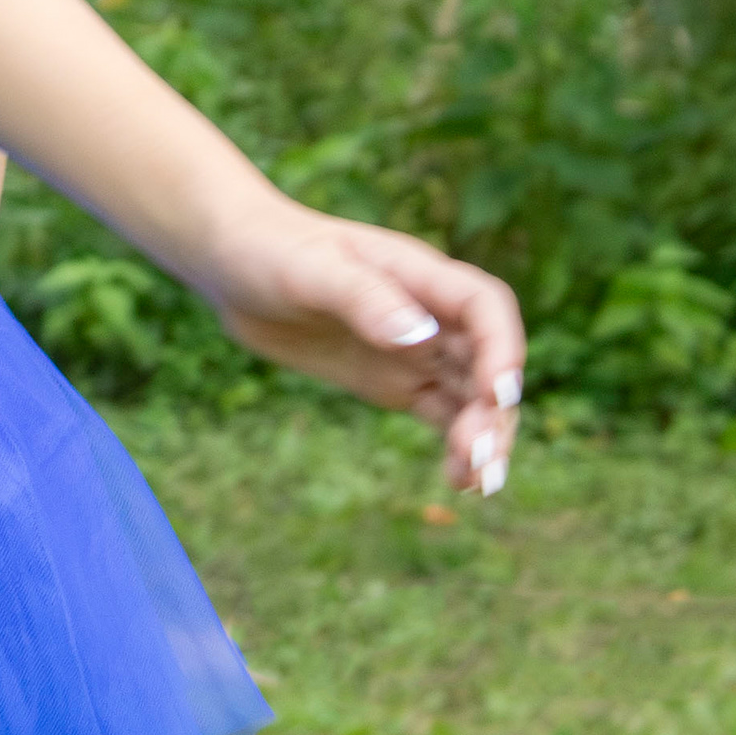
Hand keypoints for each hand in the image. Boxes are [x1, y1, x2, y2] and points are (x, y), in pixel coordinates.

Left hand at [199, 209, 524, 493]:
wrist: (232, 263)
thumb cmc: (270, 249)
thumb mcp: (310, 270)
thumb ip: (363, 299)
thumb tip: (420, 337)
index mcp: (418, 274)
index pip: (485, 307)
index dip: (502, 349)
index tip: (497, 395)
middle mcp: (429, 313)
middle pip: (487, 362)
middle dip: (494, 411)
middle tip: (483, 460)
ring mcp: (414, 349)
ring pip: (470, 396)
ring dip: (483, 436)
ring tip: (477, 484)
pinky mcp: (393, 381)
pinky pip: (440, 414)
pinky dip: (456, 446)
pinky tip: (459, 481)